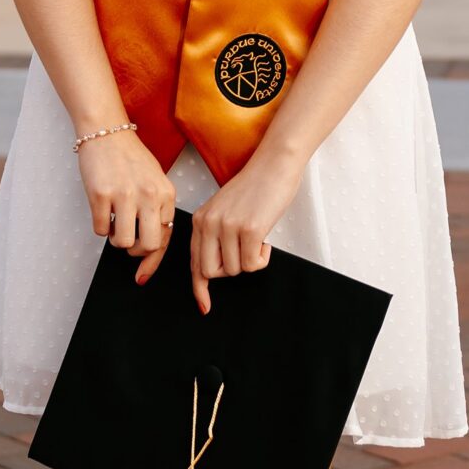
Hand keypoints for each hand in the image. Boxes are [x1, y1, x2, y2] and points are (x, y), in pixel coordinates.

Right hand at [75, 129, 175, 279]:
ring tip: (115, 223)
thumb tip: (151, 247)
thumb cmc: (130, 158)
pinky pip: (101, 230)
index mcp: (166, 194)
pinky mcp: (102, 195)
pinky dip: (101, 227)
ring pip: (124, 242)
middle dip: (137, 251)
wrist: (107, 132)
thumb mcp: (155, 181)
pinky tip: (103, 211)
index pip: (166, 238)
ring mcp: (125, 195)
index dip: (153, 261)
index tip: (143, 274)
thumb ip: (157, 210)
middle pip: (149, 245)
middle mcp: (149, 195)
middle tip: (129, 242)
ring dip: (117, 239)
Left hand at [190, 144, 302, 314]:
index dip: (199, 288)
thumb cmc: (255, 186)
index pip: (194, 262)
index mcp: (200, 219)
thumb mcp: (225, 209)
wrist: (274, 163)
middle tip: (245, 253)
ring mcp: (228, 226)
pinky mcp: (249, 230)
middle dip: (230, 270)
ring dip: (250, 261)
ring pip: (234, 270)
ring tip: (258, 238)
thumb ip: (215, 234)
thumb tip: (213, 269)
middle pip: (211, 272)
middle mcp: (209, 223)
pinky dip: (262, 258)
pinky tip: (266, 240)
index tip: (204, 305)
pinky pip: (252, 264)